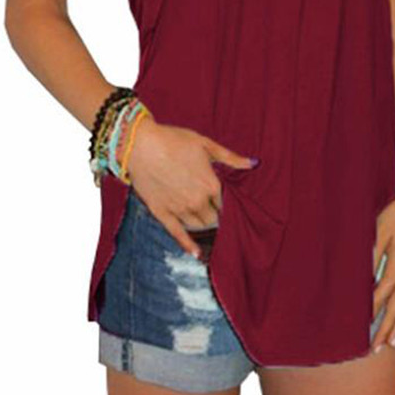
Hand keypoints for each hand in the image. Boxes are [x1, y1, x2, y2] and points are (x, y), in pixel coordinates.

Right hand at [126, 115, 256, 258]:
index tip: (226, 204)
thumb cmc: (173, 140)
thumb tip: (254, 163)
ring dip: (205, 226)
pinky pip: (178, 234)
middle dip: (216, 216)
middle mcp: (197, 201)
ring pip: (199, 226)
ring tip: (208, 227)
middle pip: (214, 217)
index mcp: (211, 184)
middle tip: (216, 216)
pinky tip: (197, 254)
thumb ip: (230, 157)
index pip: (225, 203)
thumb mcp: (205, 144)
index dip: (226, 204)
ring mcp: (179, 209)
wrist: (140, 145)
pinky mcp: (162, 213)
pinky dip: (189, 245)